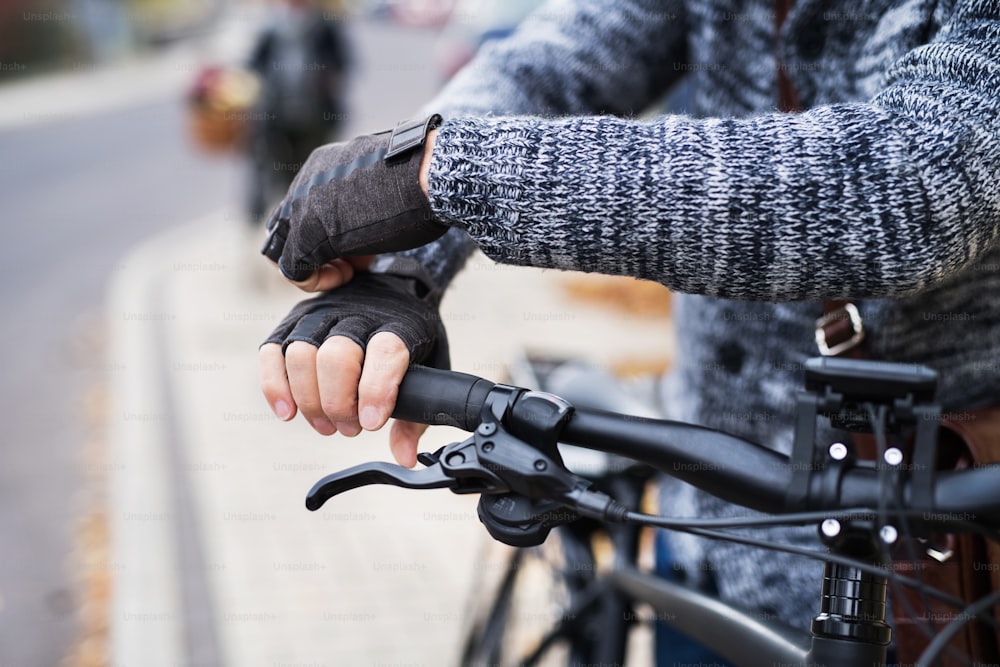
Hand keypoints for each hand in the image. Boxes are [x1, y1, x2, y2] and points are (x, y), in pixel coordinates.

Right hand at [258, 261, 447, 466]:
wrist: (391, 286)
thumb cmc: (411, 335)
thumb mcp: (430, 366)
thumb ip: (417, 415)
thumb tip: (405, 458)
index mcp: (400, 323)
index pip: (386, 351)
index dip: (375, 390)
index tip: (371, 424)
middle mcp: (357, 314)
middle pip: (336, 355)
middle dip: (338, 403)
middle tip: (350, 429)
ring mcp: (321, 314)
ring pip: (301, 353)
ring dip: (309, 400)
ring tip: (327, 427)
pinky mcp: (293, 321)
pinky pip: (272, 352)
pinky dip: (274, 386)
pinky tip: (289, 412)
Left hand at [261, 114, 446, 282]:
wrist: (430, 174)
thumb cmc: (421, 181)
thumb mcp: (383, 188)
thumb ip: (363, 202)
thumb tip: (367, 222)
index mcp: (323, 165)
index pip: (306, 207)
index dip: (330, 231)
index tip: (361, 242)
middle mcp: (306, 181)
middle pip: (290, 227)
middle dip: (319, 250)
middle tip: (354, 261)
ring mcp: (303, 206)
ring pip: (287, 248)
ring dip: (319, 267)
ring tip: (356, 269)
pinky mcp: (307, 233)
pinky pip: (292, 266)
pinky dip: (314, 281)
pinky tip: (345, 277)